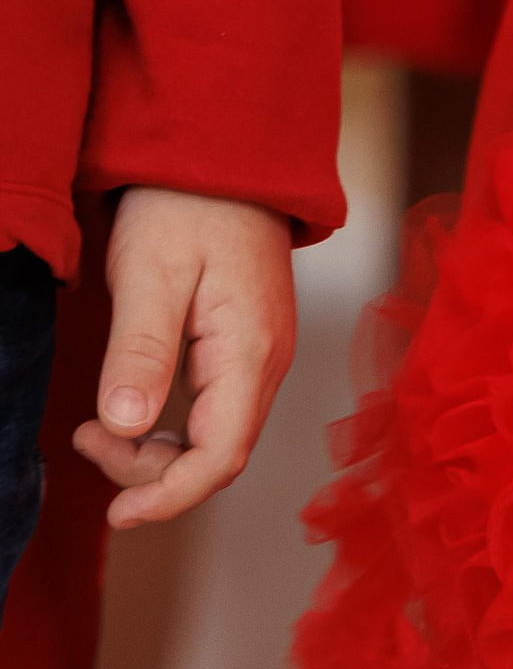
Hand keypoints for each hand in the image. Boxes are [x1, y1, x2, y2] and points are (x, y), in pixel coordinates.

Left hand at [73, 192, 294, 527]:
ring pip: (217, 438)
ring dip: (158, 454)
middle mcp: (269, 360)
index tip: (114, 514)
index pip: (220, 458)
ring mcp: (263, 351)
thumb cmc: (186, 203)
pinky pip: (216, 411)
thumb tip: (124, 428)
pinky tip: (134, 411)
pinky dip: (172, 430)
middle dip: (150, 474)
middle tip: (87, 440)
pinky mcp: (249, 342)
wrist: (225, 153)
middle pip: (219, 455)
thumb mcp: (150, 273)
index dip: (167, 498)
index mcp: (250, 350)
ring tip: (99, 429)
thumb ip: (140, 352)